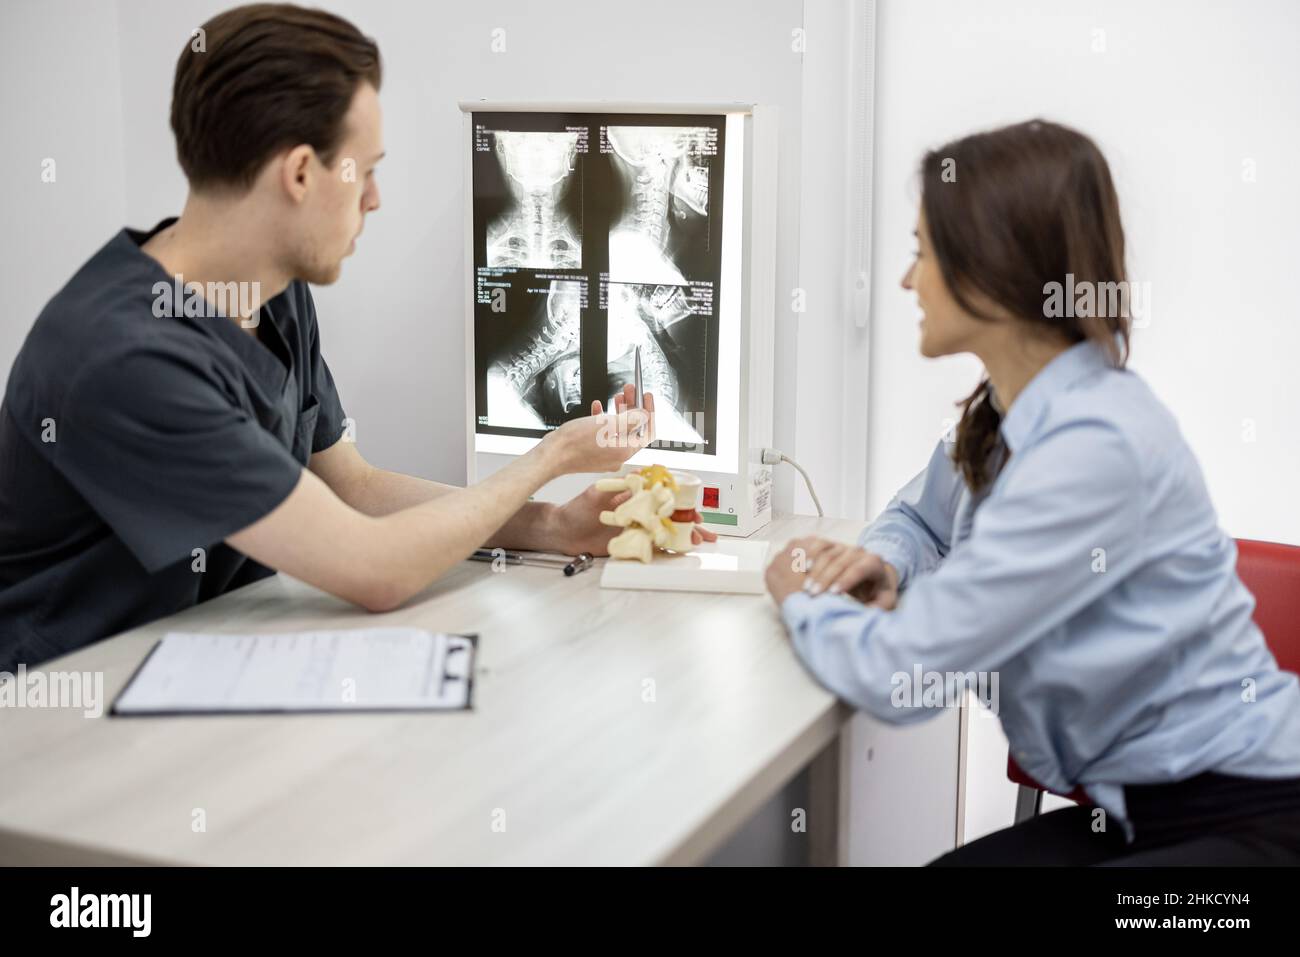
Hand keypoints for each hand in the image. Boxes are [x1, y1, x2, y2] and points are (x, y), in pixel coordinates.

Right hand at [538, 384, 654, 476]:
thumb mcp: (608, 424)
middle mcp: (617, 456)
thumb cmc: (575, 443)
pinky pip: (604, 434)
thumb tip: (644, 415)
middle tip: (630, 391)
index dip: (649, 412)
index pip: (647, 431)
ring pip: (619, 429)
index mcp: (625, 451)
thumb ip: (631, 419)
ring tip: (617, 396)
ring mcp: (605, 455)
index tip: (646, 397)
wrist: (552, 455)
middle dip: (632, 407)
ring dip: (619, 411)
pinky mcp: (594, 453)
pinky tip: (598, 408)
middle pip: (633, 428)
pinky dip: (604, 420)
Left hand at [552, 488, 718, 555]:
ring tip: (698, 542)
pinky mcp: (630, 544)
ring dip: (683, 537)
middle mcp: (638, 513)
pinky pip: (651, 547)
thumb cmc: (577, 509)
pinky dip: (667, 549)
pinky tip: (680, 551)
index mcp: (633, 497)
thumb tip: (638, 479)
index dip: (680, 504)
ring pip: (665, 533)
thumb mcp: (596, 493)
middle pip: (669, 517)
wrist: (562, 531)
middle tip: (702, 531)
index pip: (663, 499)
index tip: (692, 511)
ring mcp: (636, 529)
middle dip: (688, 523)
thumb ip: (616, 487)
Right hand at [768, 537, 899, 607]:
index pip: (859, 568)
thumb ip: (878, 608)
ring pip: (827, 554)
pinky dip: (810, 555)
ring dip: (815, 571)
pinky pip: (819, 545)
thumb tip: (868, 612)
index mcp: (874, 562)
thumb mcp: (884, 602)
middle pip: (840, 561)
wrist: (872, 577)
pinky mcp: (831, 545)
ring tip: (806, 588)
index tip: (833, 594)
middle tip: (814, 595)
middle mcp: (859, 551)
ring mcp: (844, 546)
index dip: (846, 580)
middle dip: (826, 578)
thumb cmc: (877, 593)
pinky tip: (803, 568)